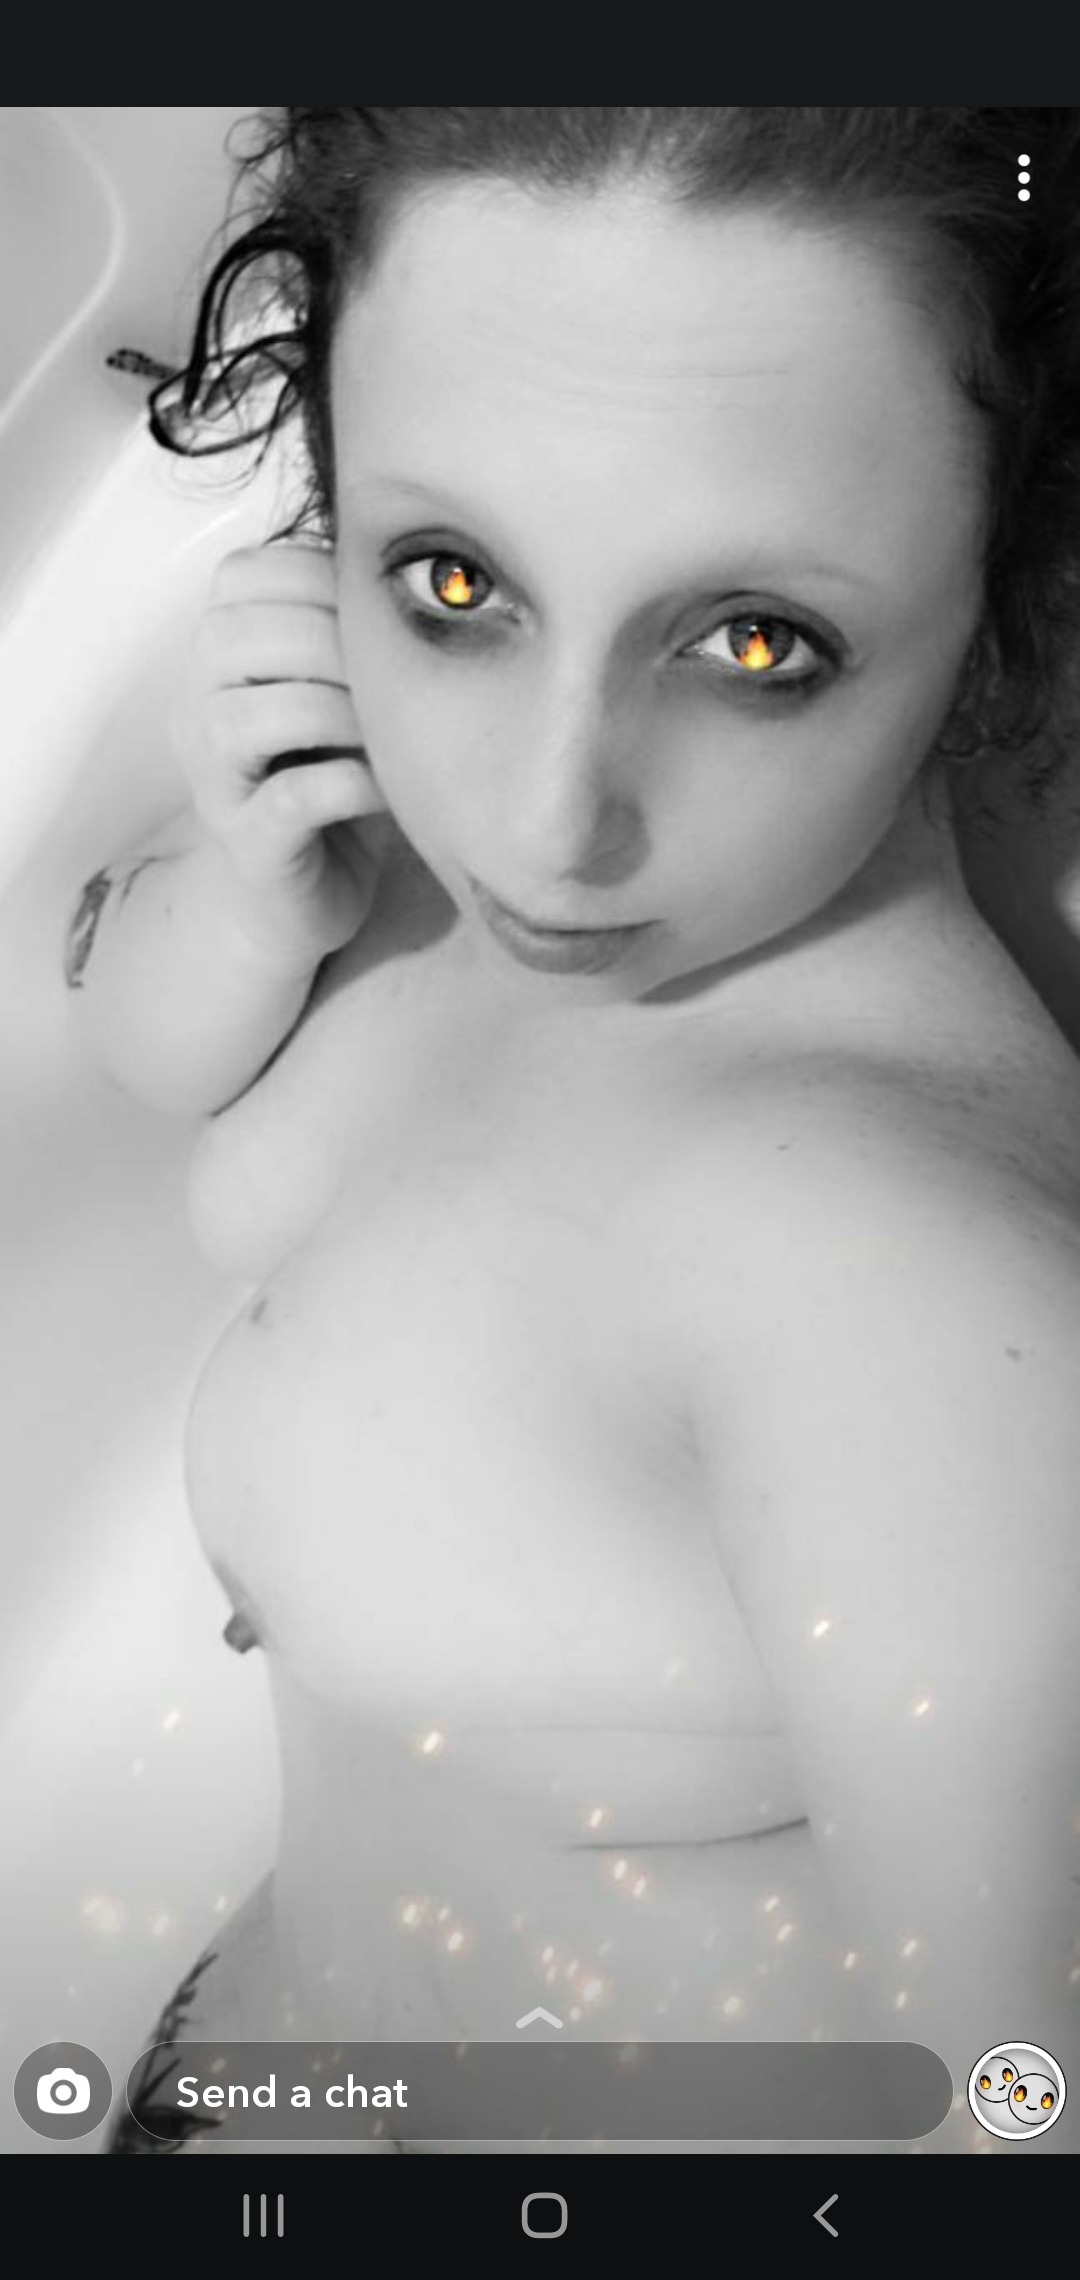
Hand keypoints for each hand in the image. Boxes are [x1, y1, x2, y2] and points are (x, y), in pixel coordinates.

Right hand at [172, 538, 389, 969]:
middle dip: (332, 643)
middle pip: (238, 637)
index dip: (322, 578)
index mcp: (216, 656)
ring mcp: (214, 781)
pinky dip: (348, 782)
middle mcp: (196, 710)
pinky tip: (387, 784)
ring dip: (337, 712)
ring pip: (247, 716)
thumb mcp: (344, 689)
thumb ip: (354, 627)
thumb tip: (434, 568)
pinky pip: (288, 799)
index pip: (243, 576)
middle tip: (397, 673)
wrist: (301, 897)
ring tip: (391, 730)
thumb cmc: (334, 777)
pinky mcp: (249, 846)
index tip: (384, 611)